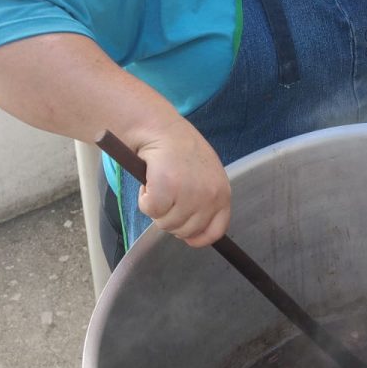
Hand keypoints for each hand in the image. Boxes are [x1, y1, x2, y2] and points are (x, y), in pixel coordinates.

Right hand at [135, 118, 230, 246]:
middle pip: (186, 231)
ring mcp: (188, 195)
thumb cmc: (181, 149)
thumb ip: (205, 199)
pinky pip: (150, 211)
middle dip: (171, 219)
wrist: (162, 129)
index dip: (198, 237)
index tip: (185, 236)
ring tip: (159, 184)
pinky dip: (144, 200)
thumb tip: (194, 232)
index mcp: (222, 193)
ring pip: (165, 224)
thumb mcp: (206, 175)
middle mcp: (209, 197)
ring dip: (156, 208)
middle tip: (166, 198)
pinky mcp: (165, 192)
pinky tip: (149, 182)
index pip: (216, 230)